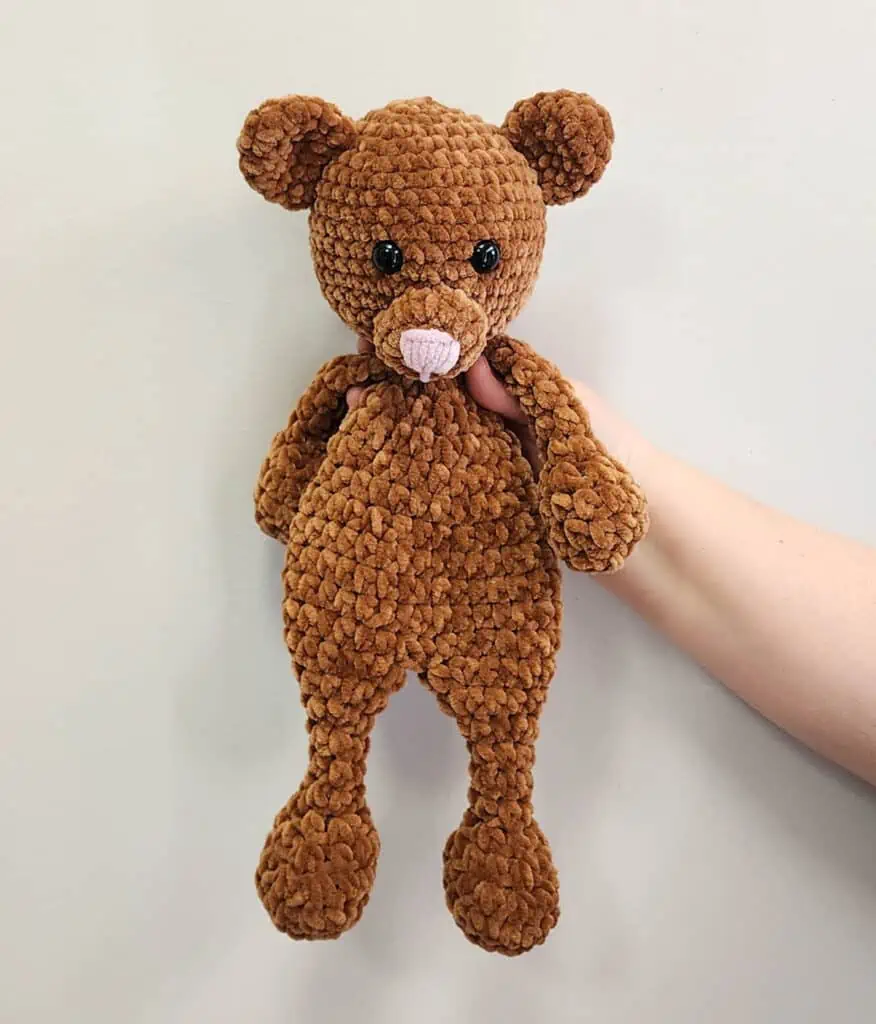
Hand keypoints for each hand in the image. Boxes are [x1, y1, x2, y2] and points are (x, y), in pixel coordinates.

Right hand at [345, 341, 644, 482]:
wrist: (645, 540)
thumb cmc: (616, 462)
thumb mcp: (573, 414)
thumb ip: (523, 392)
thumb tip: (472, 361)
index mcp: (516, 390)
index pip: (457, 361)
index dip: (419, 349)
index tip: (377, 343)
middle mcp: (493, 422)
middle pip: (433, 397)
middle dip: (393, 385)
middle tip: (351, 383)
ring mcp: (483, 462)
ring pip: (428, 436)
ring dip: (390, 423)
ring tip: (350, 413)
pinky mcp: (478, 502)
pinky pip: (437, 480)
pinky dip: (405, 468)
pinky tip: (372, 463)